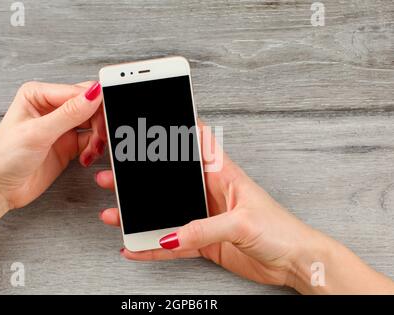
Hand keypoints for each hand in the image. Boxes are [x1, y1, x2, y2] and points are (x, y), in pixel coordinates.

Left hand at [0, 80, 104, 209]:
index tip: (106, 117)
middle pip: (90, 106)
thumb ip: (69, 113)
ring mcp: (61, 127)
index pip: (78, 91)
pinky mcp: (68, 144)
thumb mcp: (38, 132)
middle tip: (100, 137)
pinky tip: (86, 157)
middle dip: (99, 122)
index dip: (94, 104)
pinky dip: (94, 149)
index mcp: (39, 94)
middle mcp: (51, 107)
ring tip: (92, 150)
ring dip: (98, 137)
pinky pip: (91, 141)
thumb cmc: (4, 158)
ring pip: (93, 123)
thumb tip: (94, 94)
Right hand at [96, 121, 393, 293]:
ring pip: (164, 212)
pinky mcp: (204, 241)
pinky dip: (153, 246)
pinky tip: (136, 247)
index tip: (152, 119)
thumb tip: (171, 235)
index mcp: (222, 175)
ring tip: (115, 214)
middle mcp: (210, 193)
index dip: (176, 127)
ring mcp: (204, 218)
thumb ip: (204, 228)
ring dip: (140, 214)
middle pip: (168, 181)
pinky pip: (172, 243)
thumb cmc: (281, 230)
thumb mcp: (242, 222)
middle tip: (115, 175)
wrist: (293, 262)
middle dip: (141, 178)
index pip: (197, 142)